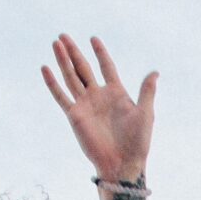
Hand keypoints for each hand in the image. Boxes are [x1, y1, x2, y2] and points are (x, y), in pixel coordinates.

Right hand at [43, 34, 156, 186]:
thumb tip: (155, 72)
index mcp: (116, 93)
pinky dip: (53, 83)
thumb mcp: (145, 113)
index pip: (106, 67)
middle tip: (63, 36)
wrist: (122, 163)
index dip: (100, 53)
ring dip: (63, 60)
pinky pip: (61, 96)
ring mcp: (85, 105)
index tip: (93, 39)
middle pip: (83, 68)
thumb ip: (147, 91)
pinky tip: (45, 68)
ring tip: (55, 43)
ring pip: (71, 77)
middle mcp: (98, 96)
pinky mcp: (75, 115)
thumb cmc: (137, 141)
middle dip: (74, 52)